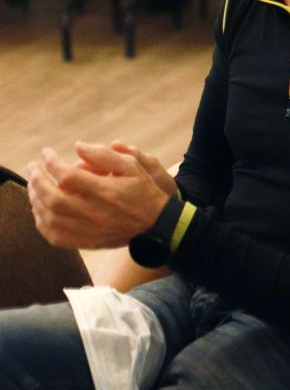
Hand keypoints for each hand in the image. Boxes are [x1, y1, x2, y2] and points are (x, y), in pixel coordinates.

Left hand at [27, 146, 171, 250]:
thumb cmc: (143, 190)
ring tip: (34, 187)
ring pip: (50, 218)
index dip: (52, 163)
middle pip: (53, 198)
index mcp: (107, 191)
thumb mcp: (133, 166)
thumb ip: (105, 155)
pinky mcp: (87, 242)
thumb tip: (78, 146)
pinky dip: (42, 223)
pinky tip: (41, 210)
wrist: (156, 223)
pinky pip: (54, 237)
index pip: (68, 176)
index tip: (47, 154)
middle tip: (33, 169)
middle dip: (37, 181)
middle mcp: (96, 213)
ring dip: (36, 201)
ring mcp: (90, 230)